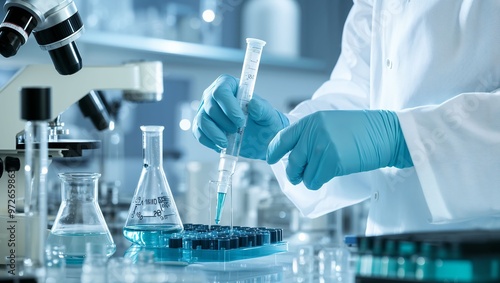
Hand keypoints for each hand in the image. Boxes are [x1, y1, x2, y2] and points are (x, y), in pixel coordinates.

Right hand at [193, 74, 288, 159]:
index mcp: (229, 85)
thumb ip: (262, 109)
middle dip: (224, 123)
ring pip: (201, 120)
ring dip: (214, 134)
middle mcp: (213, 95)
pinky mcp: (201, 125)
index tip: (240, 121)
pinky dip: (208, 141)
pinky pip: (198, 132)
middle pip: (210, 106)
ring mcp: (205, 110)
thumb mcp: (268, 115)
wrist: (260, 136)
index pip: (221, 91)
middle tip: (237, 131)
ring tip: (227, 142)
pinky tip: (221, 145)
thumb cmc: (264, 121)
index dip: (229, 107)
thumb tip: (253, 104)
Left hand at [266, 110, 412, 189]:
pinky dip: (319, 182)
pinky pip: (315, 180)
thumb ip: (311, 134)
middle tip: (299, 176)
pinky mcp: (331, 161)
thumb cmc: (361, 131)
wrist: (386, 133)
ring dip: (310, 179)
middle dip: (294, 172)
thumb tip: (295, 154)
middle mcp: (313, 132)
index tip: (271, 159)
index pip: (282, 138)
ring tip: (322, 173)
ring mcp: (322, 146)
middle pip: (292, 161)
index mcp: (310, 121)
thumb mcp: (330, 123)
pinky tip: (330, 175)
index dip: (274, 151)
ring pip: (303, 174)